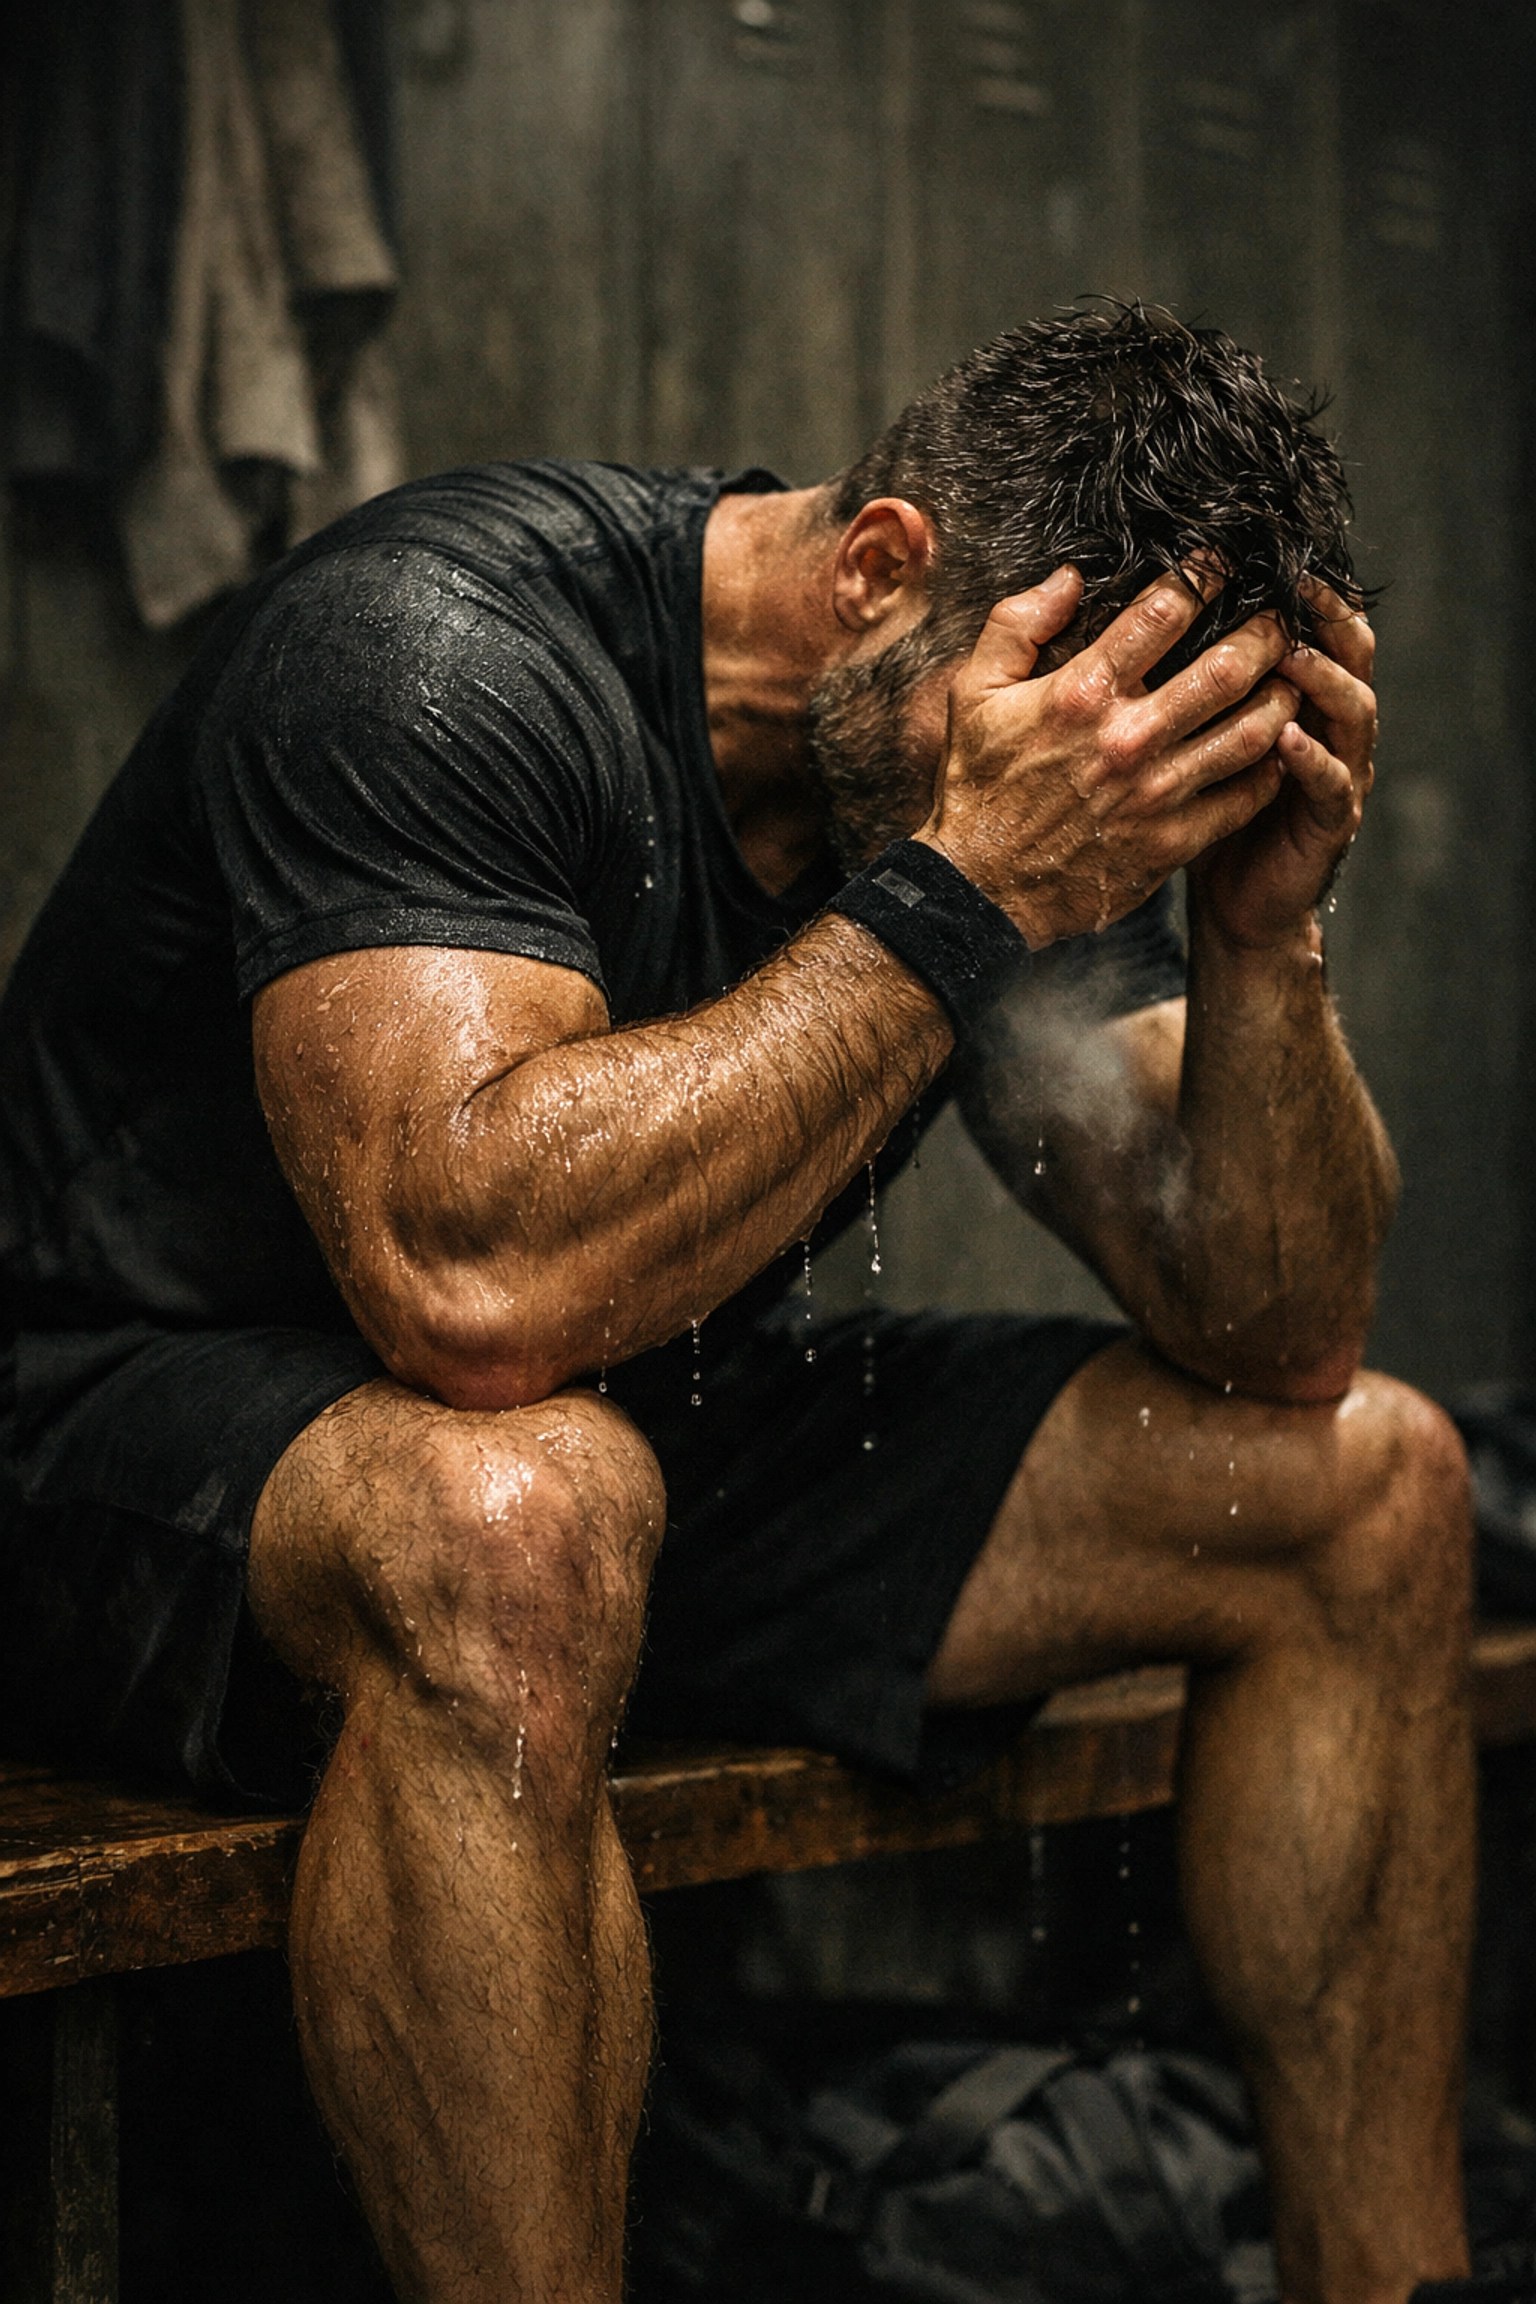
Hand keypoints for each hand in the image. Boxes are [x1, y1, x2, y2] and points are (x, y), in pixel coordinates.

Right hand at [917, 564, 1297, 947]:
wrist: (981, 888)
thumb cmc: (978, 786)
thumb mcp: (973, 692)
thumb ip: (1016, 624)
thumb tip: (1069, 576)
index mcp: (1082, 693)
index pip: (1163, 613)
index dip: (1205, 576)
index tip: (1227, 561)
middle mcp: (1128, 738)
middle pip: (1227, 668)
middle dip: (1267, 633)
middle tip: (1282, 617)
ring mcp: (1156, 793)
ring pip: (1251, 732)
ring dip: (1281, 697)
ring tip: (1292, 678)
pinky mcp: (1172, 841)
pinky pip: (1243, 796)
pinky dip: (1270, 767)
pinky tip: (1275, 748)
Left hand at [1186, 580, 1375, 950]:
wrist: (1229, 903)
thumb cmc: (1188, 812)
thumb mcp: (1174, 737)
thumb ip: (1165, 679)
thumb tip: (1123, 614)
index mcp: (1289, 698)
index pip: (1305, 627)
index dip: (1295, 592)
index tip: (1261, 554)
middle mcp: (1322, 725)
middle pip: (1345, 654)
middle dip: (1324, 618)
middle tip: (1294, 584)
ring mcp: (1334, 771)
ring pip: (1351, 710)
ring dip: (1324, 678)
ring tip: (1292, 654)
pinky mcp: (1330, 822)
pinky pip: (1331, 783)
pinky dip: (1313, 758)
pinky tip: (1288, 738)